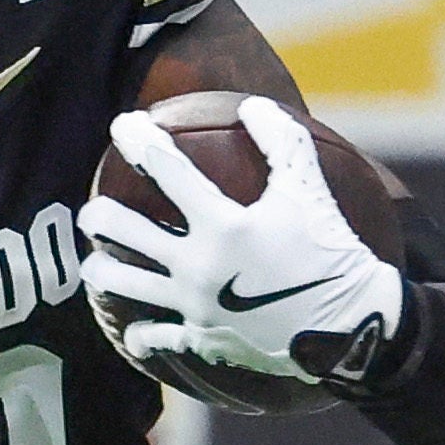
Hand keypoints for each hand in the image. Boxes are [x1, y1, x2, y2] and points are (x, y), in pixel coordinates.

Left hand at [78, 92, 407, 401]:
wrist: (351, 327)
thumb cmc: (332, 252)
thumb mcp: (311, 190)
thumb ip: (282, 141)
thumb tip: (251, 104)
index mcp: (222, 224)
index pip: (164, 169)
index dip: (138, 140)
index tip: (122, 126)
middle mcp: (197, 265)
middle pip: (124, 232)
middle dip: (99, 216)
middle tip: (93, 211)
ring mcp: (194, 305)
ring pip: (124, 287)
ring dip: (103, 272)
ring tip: (96, 265)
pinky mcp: (201, 340)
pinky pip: (156, 337)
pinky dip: (141, 335)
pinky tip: (133, 333)